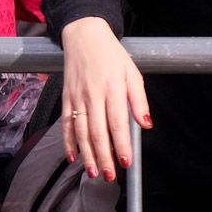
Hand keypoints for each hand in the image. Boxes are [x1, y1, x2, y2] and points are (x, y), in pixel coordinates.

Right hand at [60, 16, 150, 180]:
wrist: (83, 36)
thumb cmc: (111, 56)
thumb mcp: (132, 73)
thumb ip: (139, 100)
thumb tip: (146, 124)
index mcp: (112, 88)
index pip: (118, 122)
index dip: (122, 144)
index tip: (126, 162)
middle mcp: (92, 94)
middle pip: (98, 132)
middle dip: (104, 156)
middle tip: (110, 176)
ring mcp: (76, 97)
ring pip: (81, 131)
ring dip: (87, 154)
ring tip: (93, 172)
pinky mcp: (66, 98)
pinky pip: (65, 124)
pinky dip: (68, 142)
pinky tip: (73, 157)